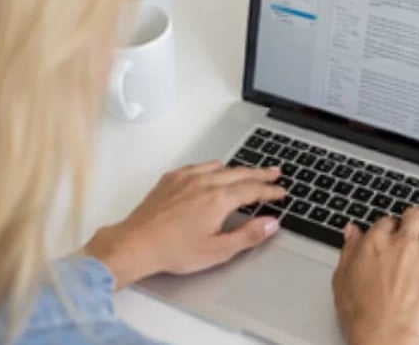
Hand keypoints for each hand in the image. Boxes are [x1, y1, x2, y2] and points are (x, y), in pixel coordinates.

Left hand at [84, 161, 286, 289]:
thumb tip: (270, 224)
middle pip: (240, 173)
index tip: (281, 192)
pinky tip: (211, 173)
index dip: (270, 190)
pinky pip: (197, 167)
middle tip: (275, 173)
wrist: (136, 244)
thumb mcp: (217, 250)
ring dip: (237, 169)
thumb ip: (247, 235)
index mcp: (218, 199)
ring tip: (247, 172)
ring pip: (219, 167)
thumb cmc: (173, 250)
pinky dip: (212, 168)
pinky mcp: (170, 180)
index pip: (252, 190)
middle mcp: (204, 183)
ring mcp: (185, 179)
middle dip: (260, 173)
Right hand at [333, 207, 418, 344]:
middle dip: (412, 220)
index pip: (387, 221)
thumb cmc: (362, 313)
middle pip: (413, 216)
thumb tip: (352, 231)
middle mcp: (402, 244)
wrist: (384, 334)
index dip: (389, 228)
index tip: (391, 235)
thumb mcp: (342, 278)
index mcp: (375, 243)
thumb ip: (349, 250)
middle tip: (411, 228)